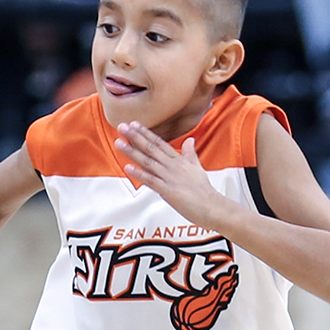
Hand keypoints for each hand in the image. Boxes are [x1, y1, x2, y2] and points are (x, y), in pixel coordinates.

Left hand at [114, 122, 228, 227]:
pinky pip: (151, 181)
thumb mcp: (197, 167)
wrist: (211, 206)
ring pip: (148, 162)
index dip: (146, 133)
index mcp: (179, 160)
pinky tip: (128, 168)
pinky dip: (139, 174)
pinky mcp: (167, 190)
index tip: (134, 124)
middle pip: (151, 148)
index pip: (160, 143)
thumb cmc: (203, 189)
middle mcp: (173, 166)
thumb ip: (190, 153)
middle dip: (135, 137)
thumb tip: (190, 140)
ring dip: (132, 152)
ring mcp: (169, 177)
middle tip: (122, 127)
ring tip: (119, 142)